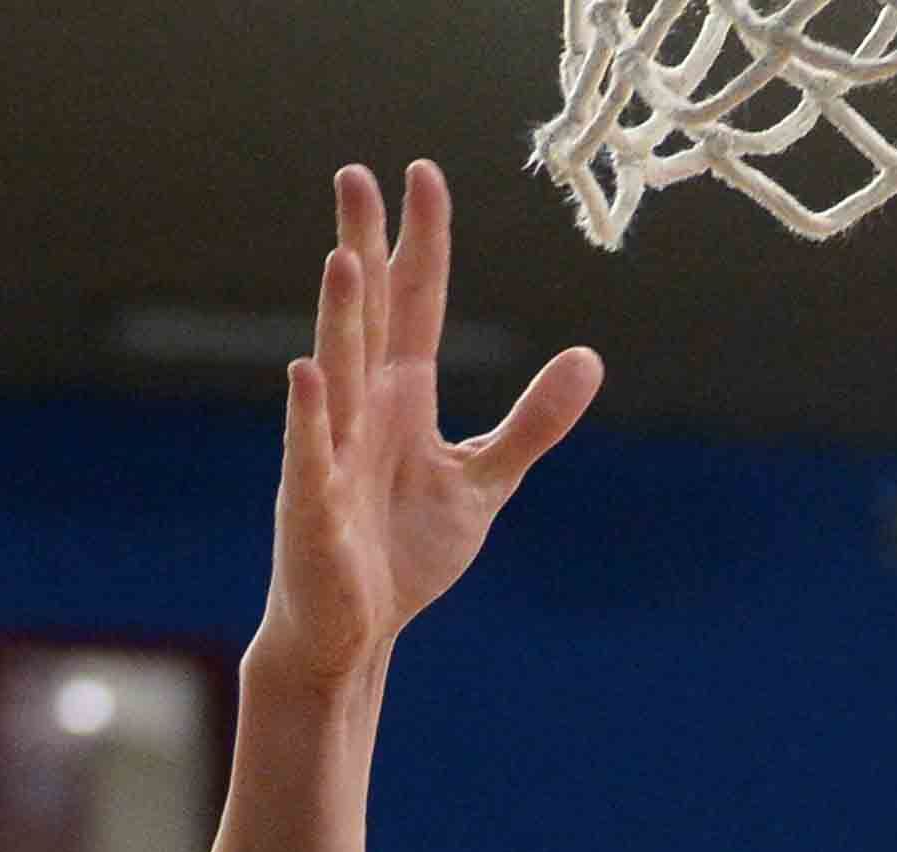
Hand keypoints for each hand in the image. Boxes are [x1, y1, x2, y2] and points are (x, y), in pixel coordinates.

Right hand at [258, 161, 603, 686]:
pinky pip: (313, 456)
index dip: (420, 241)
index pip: (413, 301)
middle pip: (366, 315)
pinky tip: (308, 374)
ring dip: (341, 318)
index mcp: (400, 396)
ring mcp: (332, 454)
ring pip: (337, 373)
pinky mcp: (314, 509)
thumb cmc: (402, 551)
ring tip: (345, 257)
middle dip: (362, 245)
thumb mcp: (481, 480)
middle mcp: (360, 409)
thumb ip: (531, 422)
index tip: (422, 174)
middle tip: (357, 173)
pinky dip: (311, 419)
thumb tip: (589, 359)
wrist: (355, 633)